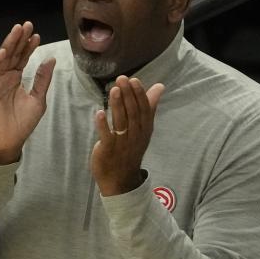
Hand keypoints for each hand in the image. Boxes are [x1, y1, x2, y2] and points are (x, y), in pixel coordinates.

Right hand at [0, 21, 55, 164]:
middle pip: (11, 53)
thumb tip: (51, 59)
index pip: (21, 57)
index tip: (37, 36)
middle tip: (27, 25)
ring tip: (17, 31)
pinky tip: (3, 53)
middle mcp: (4, 77)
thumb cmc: (23, 123)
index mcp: (16, 79)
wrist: (11, 141)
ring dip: (7, 44)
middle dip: (18, 39)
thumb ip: (42, 79)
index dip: (28, 46)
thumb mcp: (38, 99)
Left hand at [91, 76, 164, 195]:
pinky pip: (106, 136)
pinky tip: (100, 112)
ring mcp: (122, 144)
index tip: (134, 80)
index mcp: (144, 130)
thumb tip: (159, 87)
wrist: (121, 180)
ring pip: (121, 122)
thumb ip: (149, 107)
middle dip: (128, 96)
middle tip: (122, 79)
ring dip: (117, 105)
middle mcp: (135, 136)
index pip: (144, 110)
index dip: (140, 95)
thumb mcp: (143, 129)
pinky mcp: (108, 151)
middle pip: (133, 113)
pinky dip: (103, 125)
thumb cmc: (130, 149)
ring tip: (113, 90)